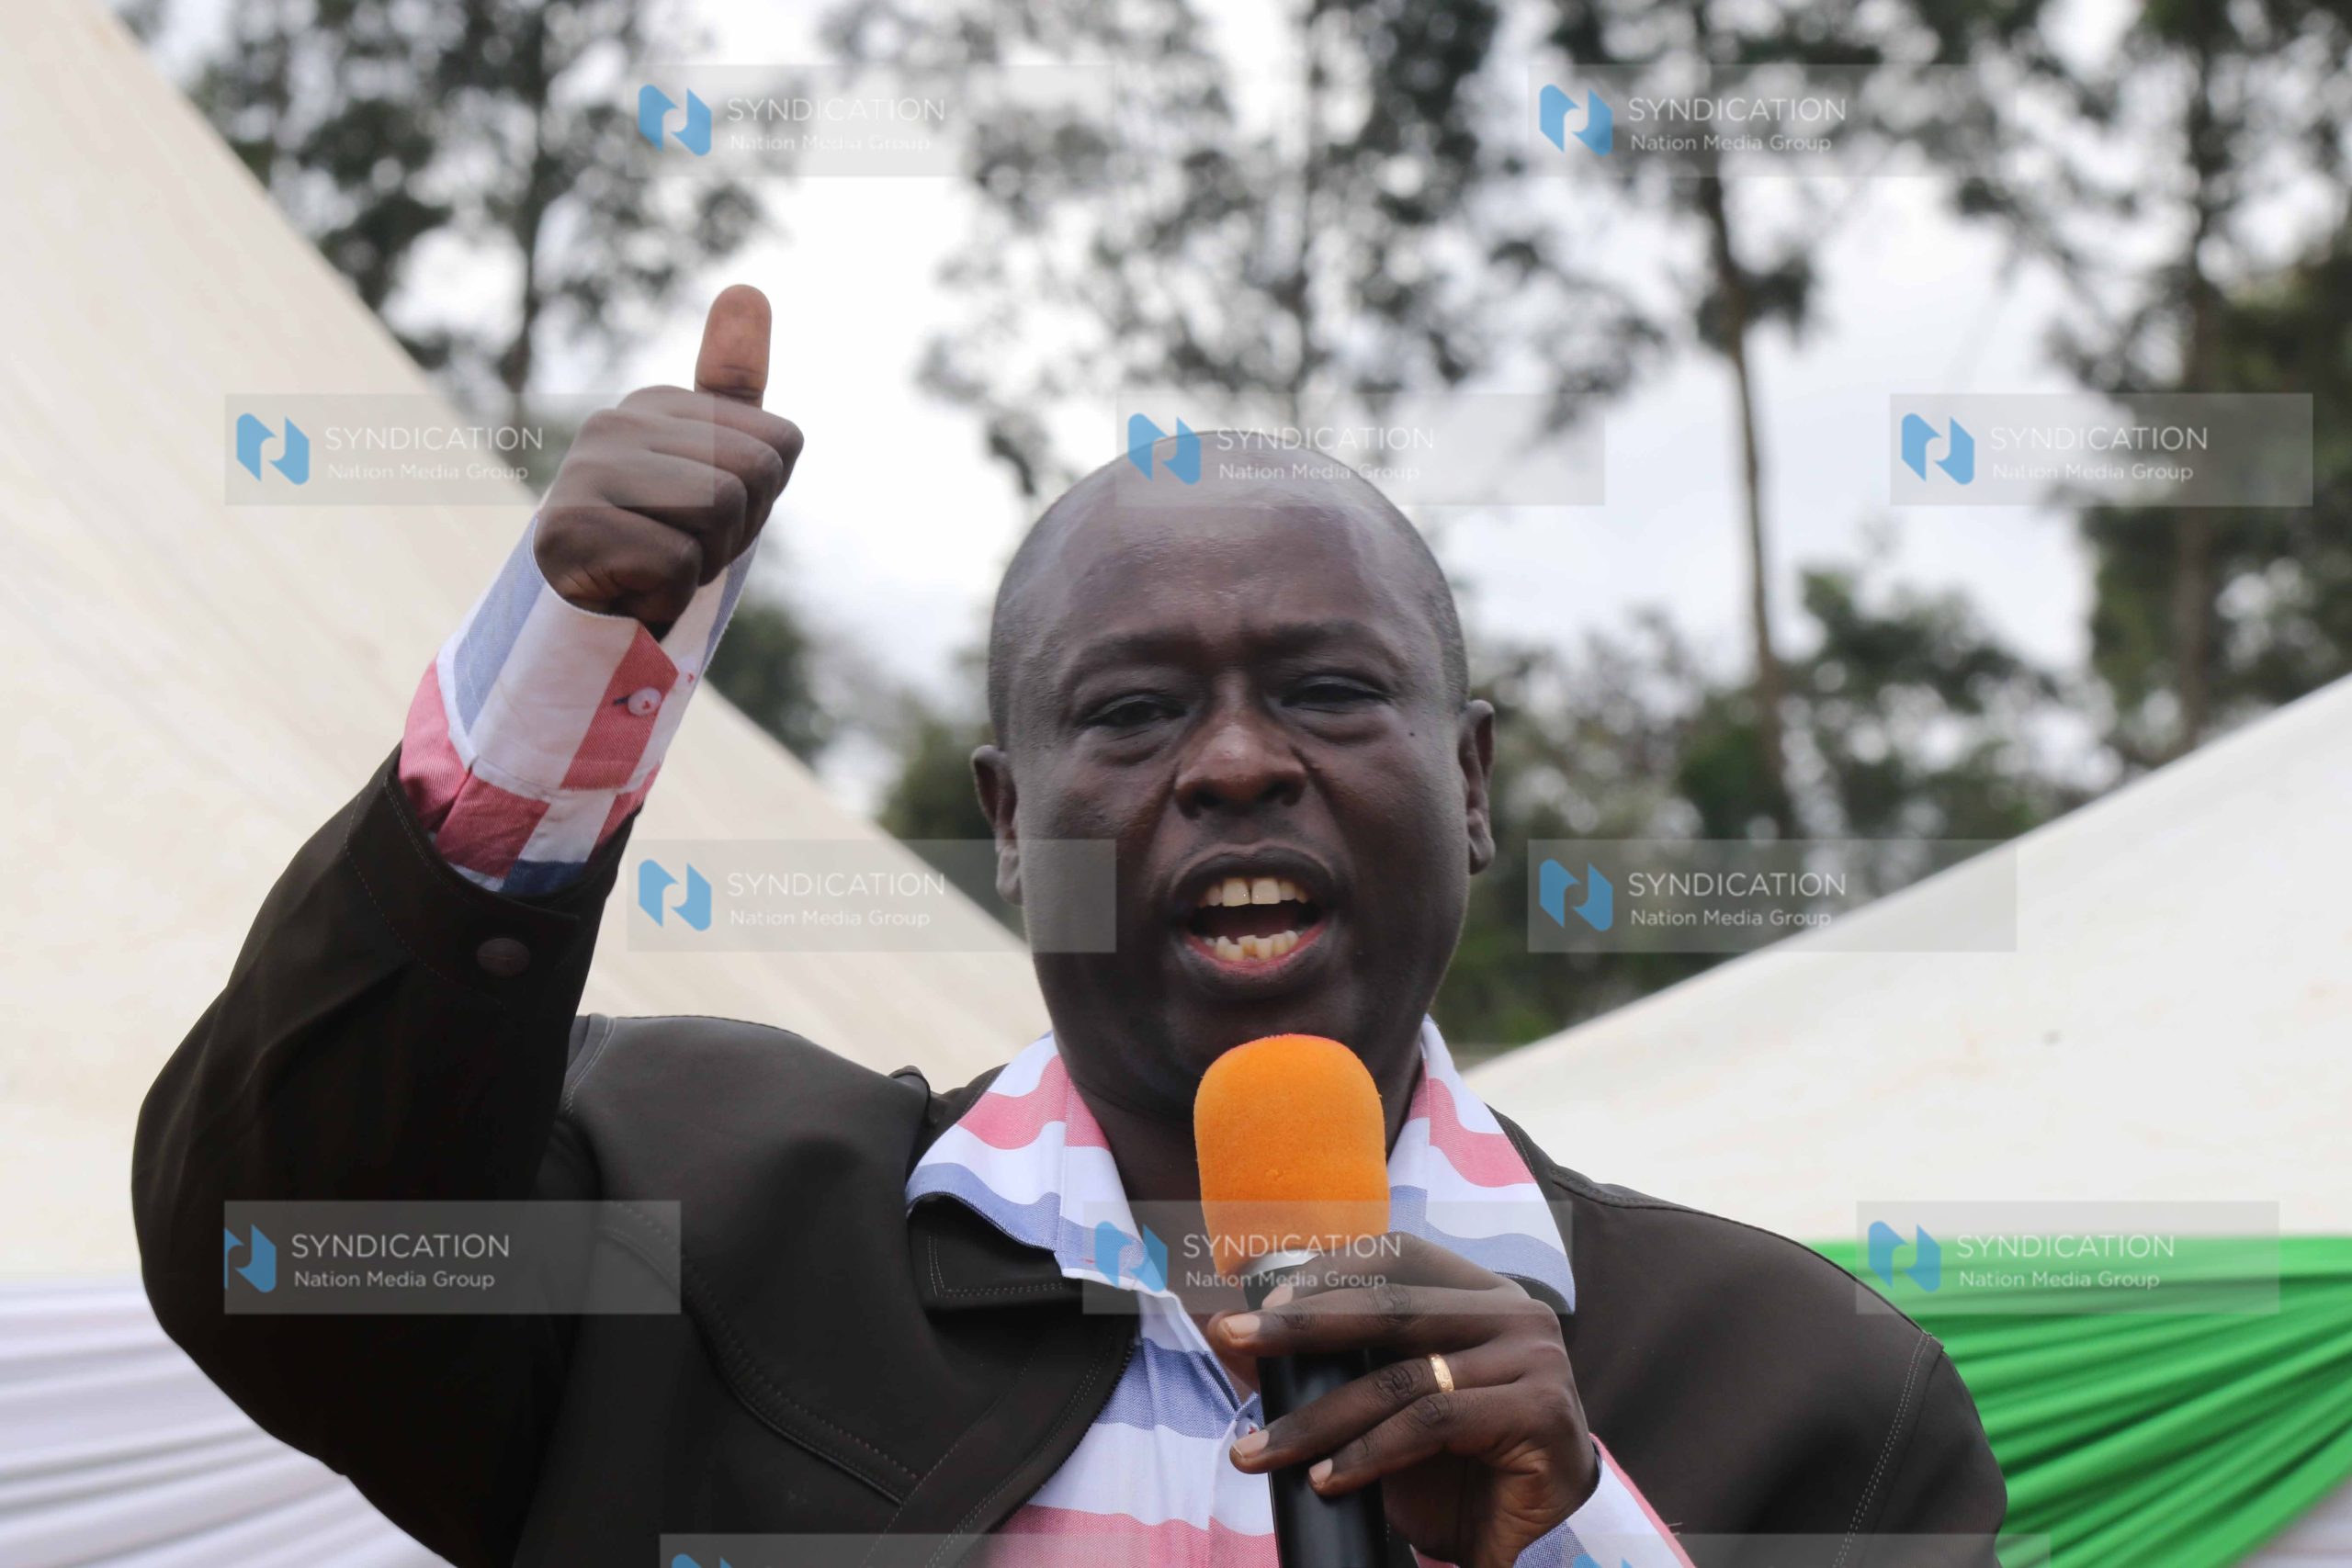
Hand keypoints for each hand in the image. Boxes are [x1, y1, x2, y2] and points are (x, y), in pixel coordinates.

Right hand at [535, 284, 803, 624]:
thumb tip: (748, 286)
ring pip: (720, 515)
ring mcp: (586, 473)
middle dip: (735, 536)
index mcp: (658, 404)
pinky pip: (681, 566)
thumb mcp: (714, 466)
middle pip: (754, 477)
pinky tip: (629, 594)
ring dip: (704, 567)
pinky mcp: (572, 531)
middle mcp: (615, 423)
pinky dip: (669, 599)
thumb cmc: (656, 544)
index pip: (781, 445)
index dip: (762, 502)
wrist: (580, 627)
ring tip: (653, 568)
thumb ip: (732, 387)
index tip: (707, 521)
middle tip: (679, 550)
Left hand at [1212, 1233, 1597, 1567]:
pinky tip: (1328, 1478)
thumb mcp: (1386, 1400)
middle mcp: (1513, 1312)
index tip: (1260, 1301)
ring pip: (1402, 1377)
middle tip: (1233, 1337)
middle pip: (1393, 1306)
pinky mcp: (1538, 1412)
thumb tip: (1227, 1334)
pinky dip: (1369, 1452)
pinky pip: (1433, 1421)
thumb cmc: (1453, 1459)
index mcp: (1482, 1292)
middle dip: (1301, 1324)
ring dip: (1318, 1418)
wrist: (1530, 1528)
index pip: (1401, 1256)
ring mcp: (1534, 1358)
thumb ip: (1325, 1364)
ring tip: (1260, 1451)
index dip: (1330, 1270)